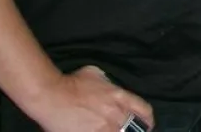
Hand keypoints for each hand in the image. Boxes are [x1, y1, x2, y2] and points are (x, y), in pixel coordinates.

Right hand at [27, 65, 153, 131]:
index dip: (148, 119)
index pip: (144, 110)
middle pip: (135, 128)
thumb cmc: (71, 82)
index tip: (148, 124)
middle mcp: (115, 113)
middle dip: (136, 130)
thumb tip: (109, 85)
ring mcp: (103, 127)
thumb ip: (108, 82)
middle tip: (131, 131)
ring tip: (116, 131)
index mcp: (119, 97)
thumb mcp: (95, 74)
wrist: (51, 95)